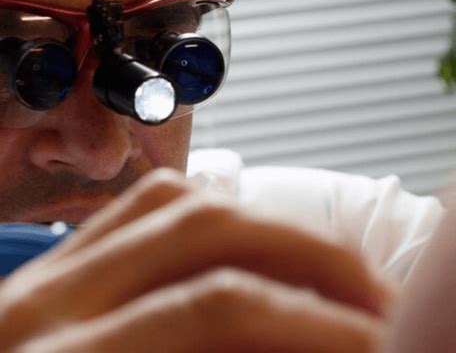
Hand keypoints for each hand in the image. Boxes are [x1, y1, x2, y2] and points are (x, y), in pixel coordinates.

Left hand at [0, 169, 390, 351]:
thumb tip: (303, 342)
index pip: (214, 311)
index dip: (313, 324)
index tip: (376, 336)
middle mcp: (47, 302)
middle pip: (203, 231)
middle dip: (307, 254)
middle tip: (369, 287)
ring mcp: (47, 272)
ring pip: (177, 201)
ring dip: (265, 223)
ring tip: (321, 259)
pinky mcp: (56, 260)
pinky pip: (145, 203)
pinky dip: (210, 208)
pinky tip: (246, 235)